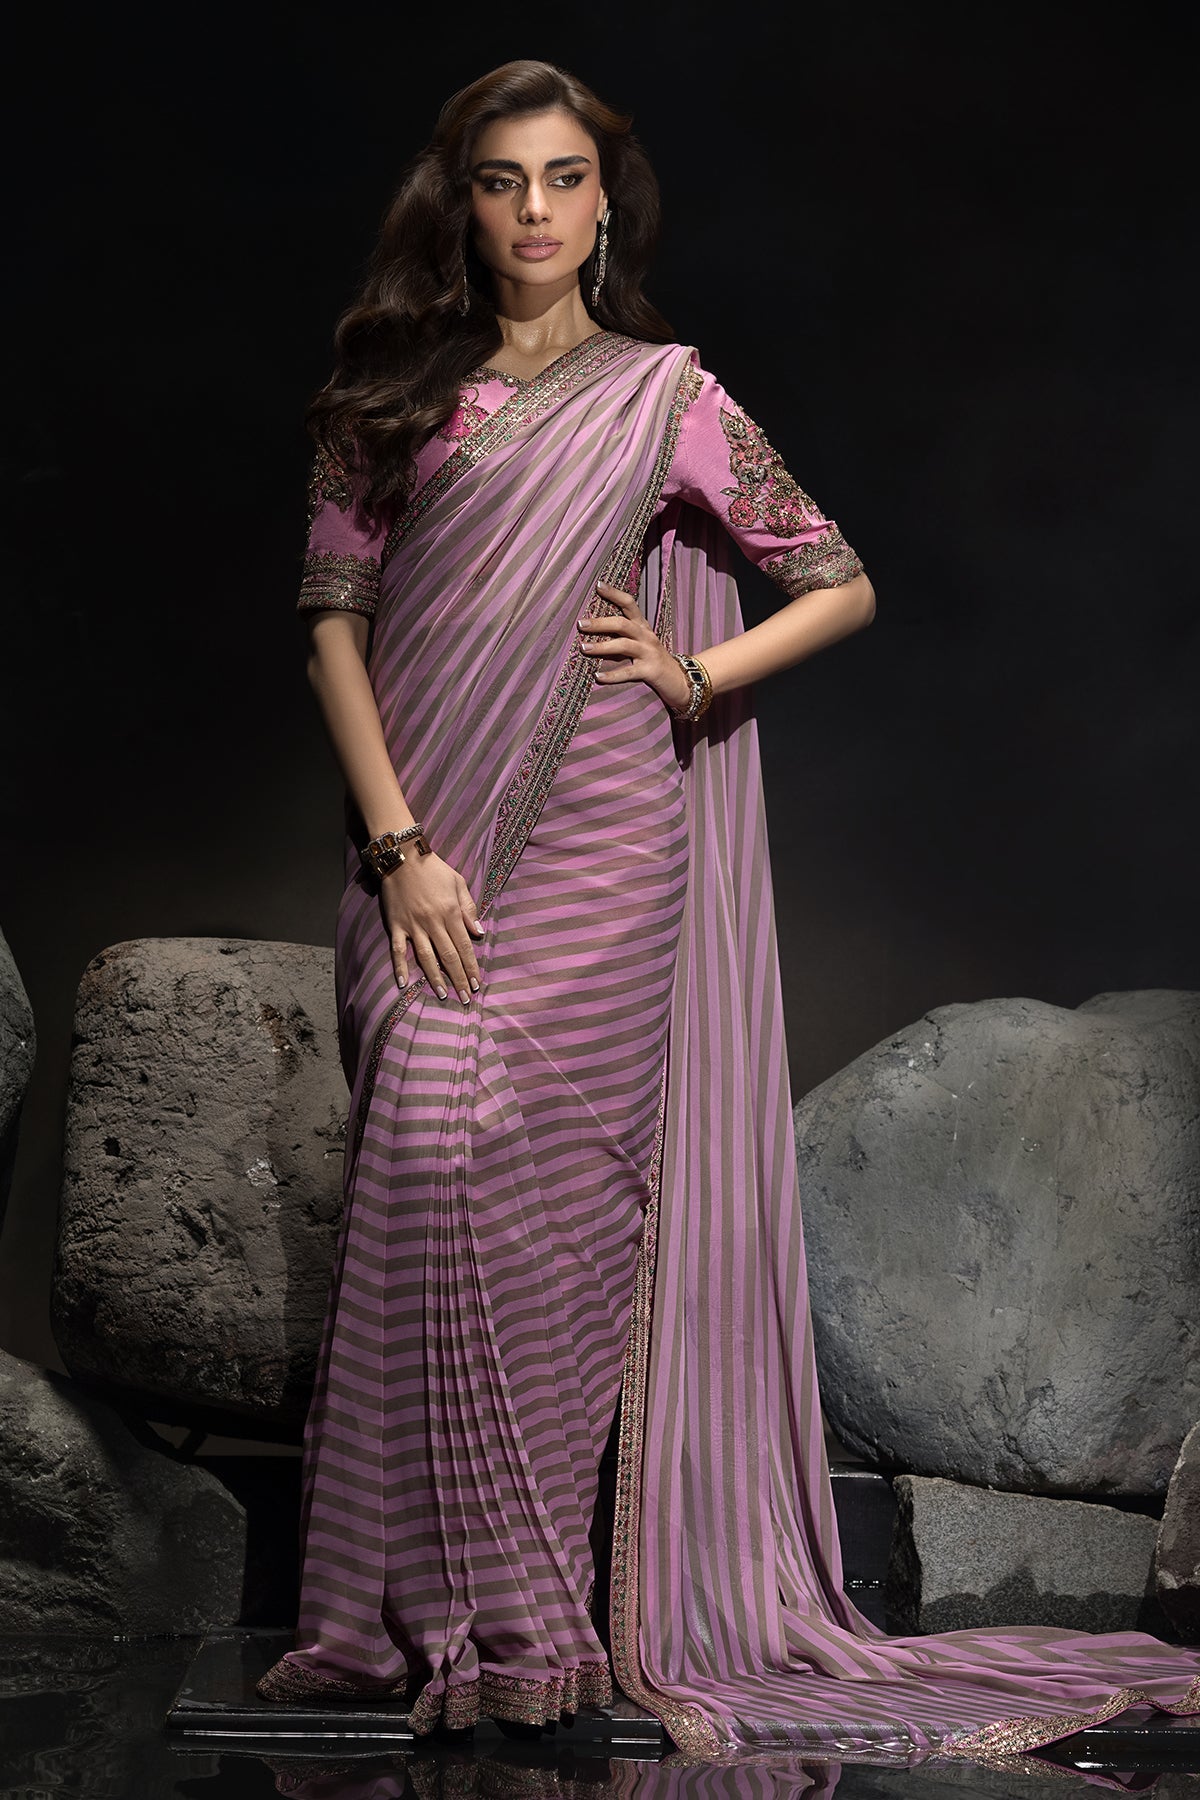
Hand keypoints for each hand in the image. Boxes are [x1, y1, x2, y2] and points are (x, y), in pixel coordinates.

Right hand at [378, 850, 485, 1001]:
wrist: (402, 857)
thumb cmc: (433, 869)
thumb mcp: (458, 883)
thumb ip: (468, 908)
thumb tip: (478, 932)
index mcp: (450, 913)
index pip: (464, 946)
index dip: (471, 966)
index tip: (477, 983)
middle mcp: (432, 922)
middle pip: (448, 956)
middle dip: (459, 979)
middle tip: (465, 998)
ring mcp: (413, 926)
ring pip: (426, 957)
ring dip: (435, 978)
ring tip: (443, 995)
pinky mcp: (395, 925)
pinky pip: (397, 950)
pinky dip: (400, 967)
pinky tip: (404, 983)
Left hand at [576, 584, 691, 712]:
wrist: (680, 680)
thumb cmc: (653, 660)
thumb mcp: (640, 643)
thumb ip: (622, 635)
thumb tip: (593, 629)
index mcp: (642, 627)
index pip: (629, 604)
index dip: (615, 594)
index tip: (598, 585)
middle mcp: (646, 636)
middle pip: (622, 624)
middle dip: (600, 623)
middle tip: (581, 624)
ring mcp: (649, 653)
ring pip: (624, 645)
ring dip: (602, 646)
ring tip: (583, 648)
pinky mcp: (650, 671)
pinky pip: (628, 672)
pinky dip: (612, 675)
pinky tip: (598, 677)